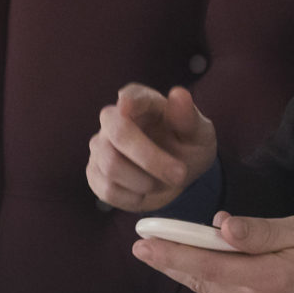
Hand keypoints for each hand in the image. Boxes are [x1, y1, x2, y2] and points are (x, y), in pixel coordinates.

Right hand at [87, 84, 217, 210]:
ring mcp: (100, 146)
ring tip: (162, 183)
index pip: (132, 95)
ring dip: (144, 182)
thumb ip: (188, 118)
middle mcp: (114, 120)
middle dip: (150, 158)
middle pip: (118, 133)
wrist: (174, 177)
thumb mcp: (199, 135)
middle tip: (180, 175)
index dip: (129, 101)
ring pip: (111, 166)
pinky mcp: (94, 173)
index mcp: (143, 103)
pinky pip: (106, 189)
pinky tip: (144, 192)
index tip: (127, 105)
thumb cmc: (186, 148)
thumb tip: (179, 94)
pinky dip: (132, 198)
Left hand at [131, 212, 293, 292]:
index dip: (173, 256)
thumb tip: (222, 227)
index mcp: (270, 279)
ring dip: (190, 273)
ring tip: (164, 253)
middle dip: (172, 264)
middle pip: (205, 283)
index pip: (209, 266)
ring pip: (217, 292)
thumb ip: (261, 232)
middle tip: (142, 246)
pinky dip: (218, 282)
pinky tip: (209, 267)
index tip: (144, 244)